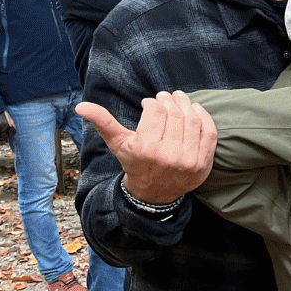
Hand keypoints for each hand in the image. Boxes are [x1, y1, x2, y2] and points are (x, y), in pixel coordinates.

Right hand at [77, 91, 216, 204]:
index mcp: (145, 148)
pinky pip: (209, 134)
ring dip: (187, 105)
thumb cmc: (134, 162)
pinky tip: (196, 110)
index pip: (155, 111)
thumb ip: (103, 122)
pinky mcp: (203, 164)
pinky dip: (205, 118)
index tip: (149, 103)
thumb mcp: (118, 144)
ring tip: (180, 99)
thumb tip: (81, 105)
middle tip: (167, 96)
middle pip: (175, 114)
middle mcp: (168, 155)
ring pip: (193, 121)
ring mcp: (188, 161)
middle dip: (170, 100)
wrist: (153, 194)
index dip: (152, 103)